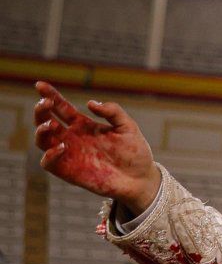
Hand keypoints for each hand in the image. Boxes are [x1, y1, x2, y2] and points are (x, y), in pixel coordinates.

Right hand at [33, 81, 160, 213]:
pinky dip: (49, 155)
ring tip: (50, 125)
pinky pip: (48, 162)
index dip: (50, 95)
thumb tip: (91, 103)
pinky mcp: (68, 171)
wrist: (140, 178)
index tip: (40, 85)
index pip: (61, 107)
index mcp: (83, 124)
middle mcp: (72, 138)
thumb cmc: (134, 152)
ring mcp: (68, 154)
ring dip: (41, 131)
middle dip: (41, 111)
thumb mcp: (127, 127)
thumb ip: (113, 112)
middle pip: (46, 121)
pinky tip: (62, 147)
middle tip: (45, 103)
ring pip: (42, 140)